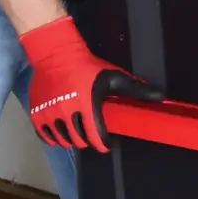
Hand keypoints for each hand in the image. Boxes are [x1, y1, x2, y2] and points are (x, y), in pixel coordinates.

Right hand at [20, 17, 160, 153]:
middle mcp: (66, 113)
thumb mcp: (113, 76)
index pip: (96, 136)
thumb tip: (161, 97)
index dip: (104, 144)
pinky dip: (53, 139)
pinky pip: (45, 136)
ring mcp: (49, 114)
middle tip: (94, 136)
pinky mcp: (36, 113)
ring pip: (63, 140)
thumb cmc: (87, 66)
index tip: (108, 143)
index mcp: (86, 105)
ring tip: (79, 135)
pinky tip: (61, 136)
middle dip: (89, 141)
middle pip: (79, 141)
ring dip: (73, 141)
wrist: (55, 54)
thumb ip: (136, 89)